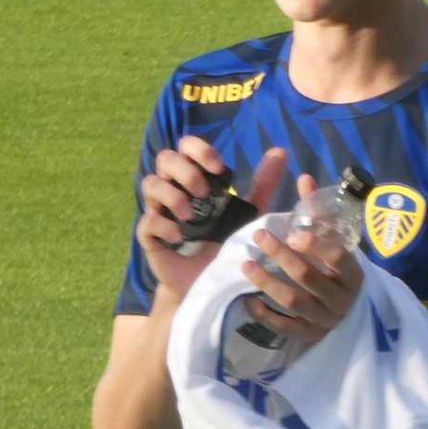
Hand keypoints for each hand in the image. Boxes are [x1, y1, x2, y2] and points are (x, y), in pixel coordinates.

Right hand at [137, 138, 287, 300]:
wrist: (210, 281)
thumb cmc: (227, 242)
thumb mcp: (248, 213)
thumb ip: (262, 185)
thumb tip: (280, 153)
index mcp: (195, 176)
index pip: (187, 146)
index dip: (199, 150)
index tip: (219, 168)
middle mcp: (173, 188)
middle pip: (165, 159)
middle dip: (185, 171)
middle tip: (203, 193)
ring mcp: (159, 210)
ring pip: (150, 184)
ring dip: (171, 195)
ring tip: (190, 216)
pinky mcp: (149, 236)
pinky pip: (147, 222)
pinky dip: (163, 225)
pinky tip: (179, 237)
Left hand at [238, 173, 362, 349]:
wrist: (344, 316)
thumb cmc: (334, 270)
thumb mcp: (331, 242)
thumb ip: (318, 213)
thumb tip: (304, 177)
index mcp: (352, 272)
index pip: (338, 257)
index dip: (315, 245)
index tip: (292, 233)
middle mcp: (340, 298)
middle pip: (308, 277)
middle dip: (281, 256)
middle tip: (259, 236)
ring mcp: (324, 320)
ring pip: (293, 301)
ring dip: (267, 282)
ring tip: (246, 264)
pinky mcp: (308, 336)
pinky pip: (284, 327)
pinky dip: (264, 314)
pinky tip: (248, 299)